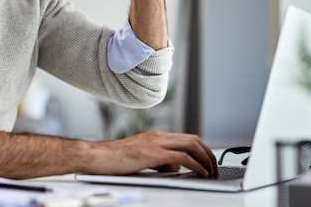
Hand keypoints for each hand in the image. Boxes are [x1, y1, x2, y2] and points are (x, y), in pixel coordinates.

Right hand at [88, 130, 217, 177]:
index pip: (186, 139)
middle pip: (193, 139)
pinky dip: (196, 165)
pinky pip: (182, 157)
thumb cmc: (113, 160)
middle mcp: (158, 136)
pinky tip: (200, 173)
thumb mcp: (141, 159)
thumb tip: (175, 167)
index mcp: (156, 136)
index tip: (208, 161)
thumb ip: (159, 161)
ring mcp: (156, 142)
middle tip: (215, 168)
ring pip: (191, 145)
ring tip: (211, 172)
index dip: (201, 149)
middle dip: (208, 154)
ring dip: (206, 159)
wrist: (95, 157)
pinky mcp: (153, 153)